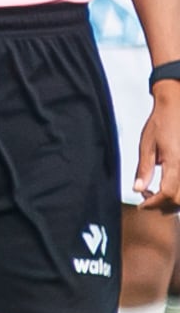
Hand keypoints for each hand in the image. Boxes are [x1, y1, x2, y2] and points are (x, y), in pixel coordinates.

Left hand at [139, 93, 179, 212]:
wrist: (176, 107)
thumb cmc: (161, 123)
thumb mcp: (147, 145)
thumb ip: (144, 169)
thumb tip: (138, 189)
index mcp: (176, 162)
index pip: (168, 193)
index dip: (154, 203)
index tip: (142, 204)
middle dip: (163, 205)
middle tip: (147, 197)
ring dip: (172, 200)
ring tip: (155, 192)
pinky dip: (178, 191)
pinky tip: (167, 185)